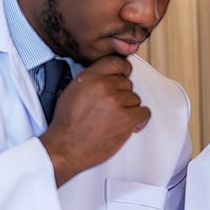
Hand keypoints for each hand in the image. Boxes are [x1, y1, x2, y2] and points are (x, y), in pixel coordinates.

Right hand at [39, 55, 150, 185]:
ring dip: (128, 110)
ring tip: (114, 120)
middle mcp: (103, 86)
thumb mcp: (72, 92)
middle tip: (111, 109)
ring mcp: (116, 102)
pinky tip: (129, 125)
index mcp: (89, 77)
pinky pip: (143, 113)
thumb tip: (106, 77)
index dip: (123, 69)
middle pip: (127, 84)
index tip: (125, 74)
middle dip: (121, 96)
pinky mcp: (126, 119)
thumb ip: (90, 80)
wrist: (66, 147)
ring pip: (135, 99)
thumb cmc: (67, 124)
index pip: (116, 62)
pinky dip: (138, 120)